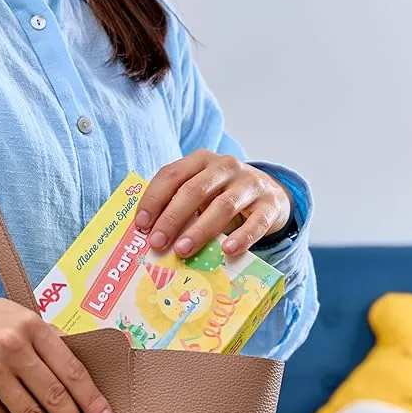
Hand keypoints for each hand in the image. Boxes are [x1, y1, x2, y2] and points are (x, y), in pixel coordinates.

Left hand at [135, 150, 291, 257]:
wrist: (270, 194)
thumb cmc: (223, 195)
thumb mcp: (202, 191)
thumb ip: (178, 204)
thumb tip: (149, 235)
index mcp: (201, 160)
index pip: (171, 174)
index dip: (153, 199)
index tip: (141, 224)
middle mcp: (226, 167)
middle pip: (195, 190)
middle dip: (172, 218)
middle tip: (157, 243)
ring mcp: (250, 184)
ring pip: (223, 206)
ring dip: (200, 231)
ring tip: (182, 251)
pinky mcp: (270, 204)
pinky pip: (255, 222)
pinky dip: (242, 237)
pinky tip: (227, 251)